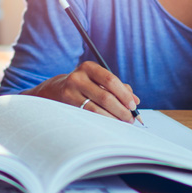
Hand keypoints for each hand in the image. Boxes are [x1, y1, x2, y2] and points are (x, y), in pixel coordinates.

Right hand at [23, 61, 141, 122]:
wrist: (55, 90)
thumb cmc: (85, 86)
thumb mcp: (99, 80)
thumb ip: (119, 88)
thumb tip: (135, 100)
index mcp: (89, 67)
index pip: (110, 80)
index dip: (124, 94)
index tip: (133, 106)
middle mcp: (77, 77)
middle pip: (105, 96)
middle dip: (121, 110)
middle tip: (130, 119)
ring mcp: (69, 92)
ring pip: (96, 109)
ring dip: (113, 118)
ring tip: (123, 123)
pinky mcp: (66, 105)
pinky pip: (88, 116)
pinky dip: (102, 121)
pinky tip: (110, 124)